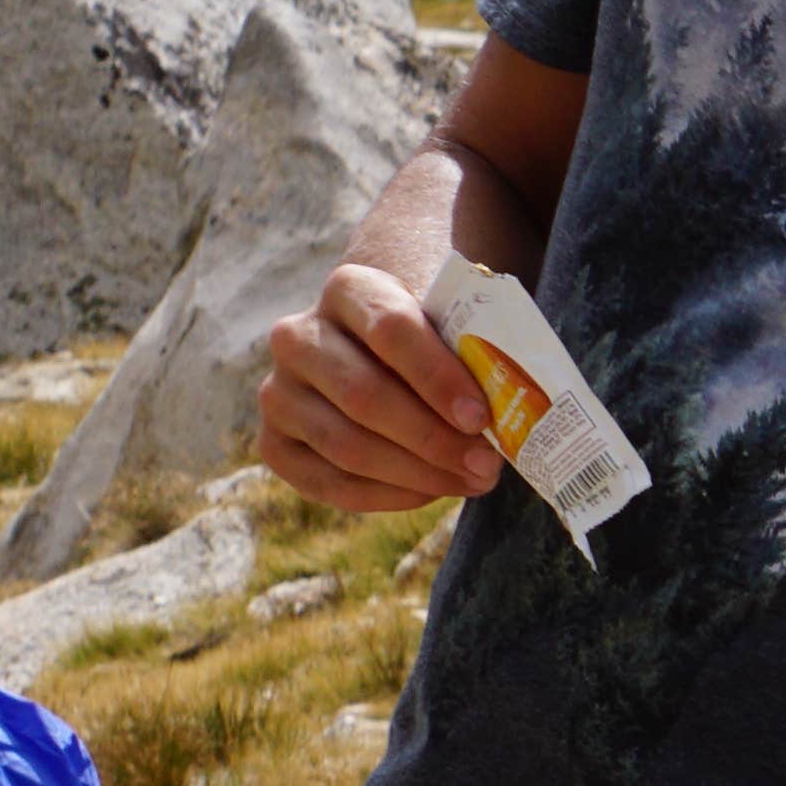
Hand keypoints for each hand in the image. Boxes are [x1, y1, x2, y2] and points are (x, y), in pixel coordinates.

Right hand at [255, 263, 507, 515]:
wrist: (381, 348)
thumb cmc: (433, 339)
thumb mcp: (452, 326)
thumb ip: (472, 354)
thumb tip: (510, 414)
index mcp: (348, 290)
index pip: (391, 330)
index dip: (437, 378)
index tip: (481, 418)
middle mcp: (297, 336)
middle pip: (364, 394)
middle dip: (432, 438)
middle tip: (486, 465)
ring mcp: (278, 392)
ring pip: (346, 444)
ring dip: (417, 473)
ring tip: (471, 481)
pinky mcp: (274, 443)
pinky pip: (329, 483)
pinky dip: (387, 495)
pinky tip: (431, 491)